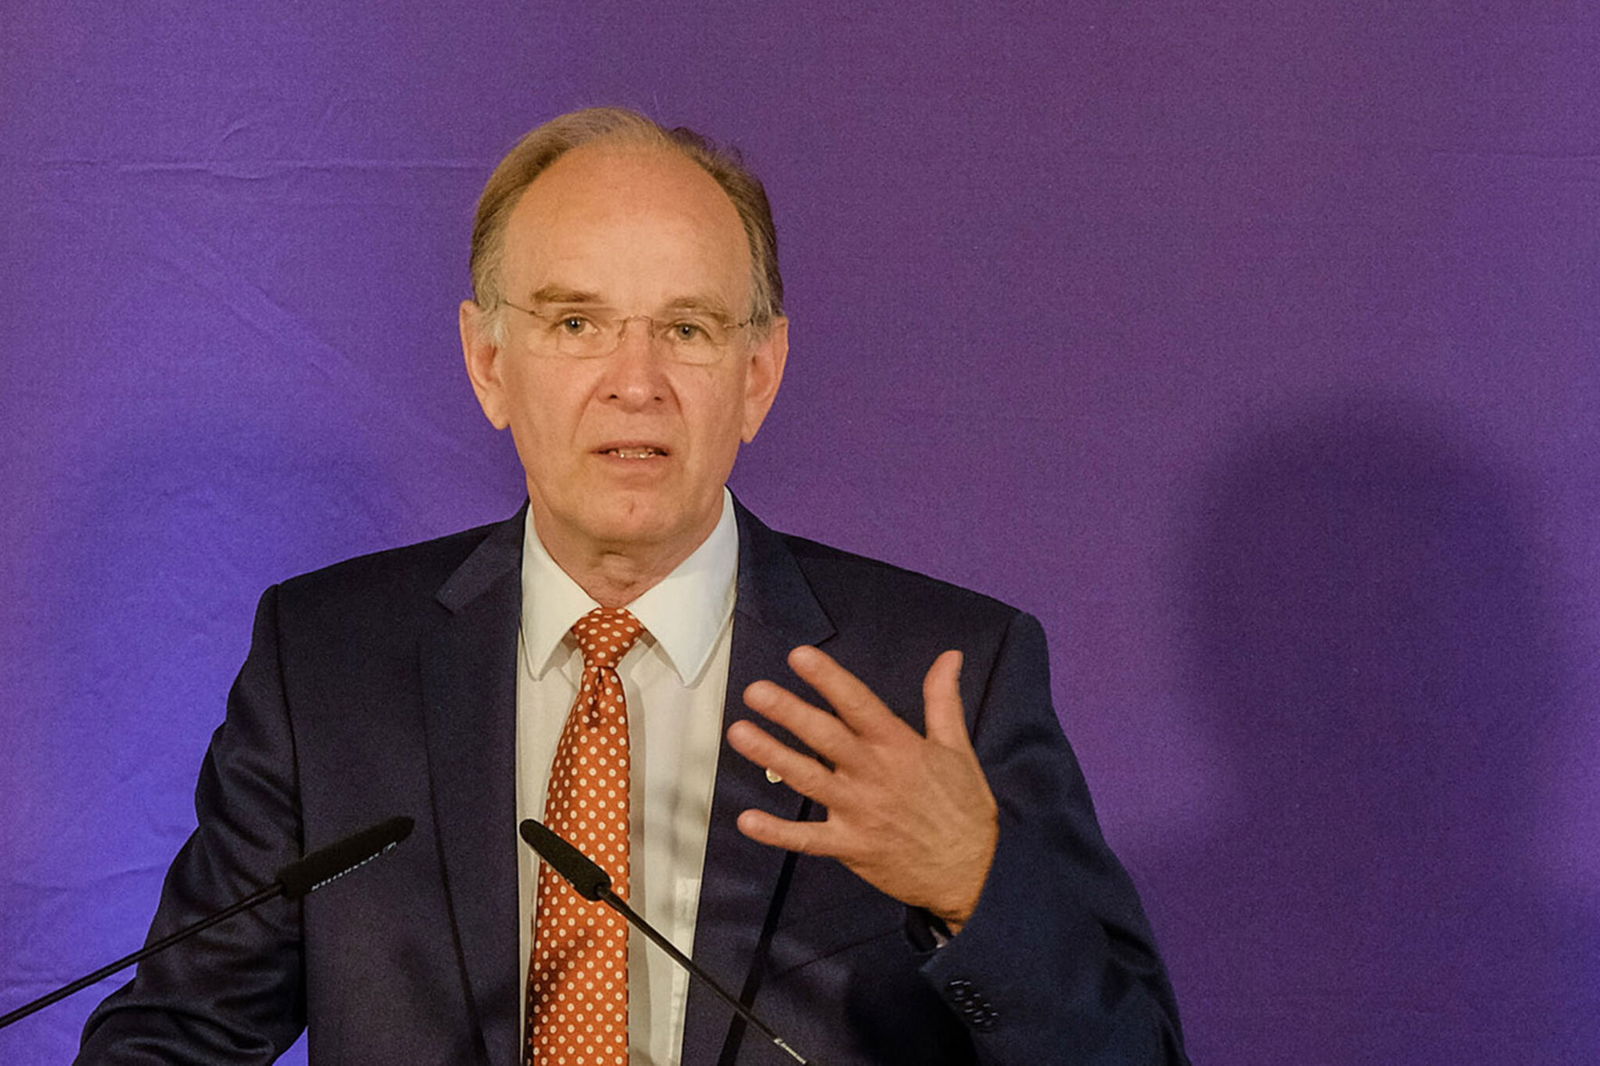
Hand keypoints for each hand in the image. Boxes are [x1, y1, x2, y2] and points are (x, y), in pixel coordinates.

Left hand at [727, 645, 998, 930]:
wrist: (975, 872)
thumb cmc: (963, 807)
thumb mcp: (958, 748)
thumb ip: (943, 699)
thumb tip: (949, 656)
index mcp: (899, 745)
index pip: (858, 703)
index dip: (828, 679)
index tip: (798, 656)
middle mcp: (874, 773)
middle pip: (825, 736)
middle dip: (788, 711)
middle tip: (755, 691)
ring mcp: (859, 812)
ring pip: (808, 778)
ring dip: (772, 754)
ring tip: (739, 733)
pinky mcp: (851, 846)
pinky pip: (808, 840)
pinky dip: (777, 832)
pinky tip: (747, 820)